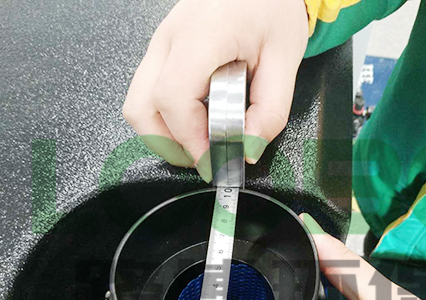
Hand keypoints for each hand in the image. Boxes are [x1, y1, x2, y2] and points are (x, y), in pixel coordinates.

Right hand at [122, 0, 308, 181]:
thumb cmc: (272, 6)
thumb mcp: (285, 59)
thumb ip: (270, 110)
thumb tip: (247, 148)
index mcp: (201, 35)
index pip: (172, 98)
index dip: (190, 139)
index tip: (213, 158)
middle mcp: (169, 38)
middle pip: (141, 108)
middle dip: (169, 144)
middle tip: (205, 155)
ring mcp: (161, 44)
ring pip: (140, 104)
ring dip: (167, 133)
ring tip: (203, 140)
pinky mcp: (164, 52)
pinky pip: (151, 93)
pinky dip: (170, 116)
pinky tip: (200, 117)